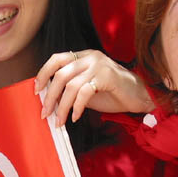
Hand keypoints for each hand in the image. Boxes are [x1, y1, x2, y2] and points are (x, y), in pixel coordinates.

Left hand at [34, 50, 152, 124]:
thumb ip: (70, 88)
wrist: (140, 96)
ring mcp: (99, 65)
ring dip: (62, 106)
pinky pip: (84, 92)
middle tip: (45, 113)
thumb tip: (48, 99)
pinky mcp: (108, 76)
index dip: (43, 73)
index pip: (56, 59)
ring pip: (71, 85)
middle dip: (50, 96)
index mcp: (83, 56)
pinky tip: (75, 116)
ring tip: (59, 121)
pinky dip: (77, 107)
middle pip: (60, 74)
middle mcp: (90, 57)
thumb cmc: (113, 93)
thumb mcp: (87, 87)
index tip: (36, 90)